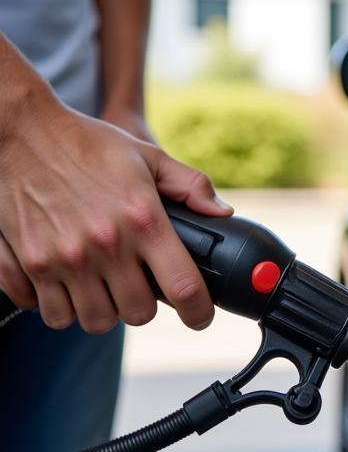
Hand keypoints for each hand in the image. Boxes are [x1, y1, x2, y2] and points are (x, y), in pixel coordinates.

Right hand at [0, 87, 231, 332]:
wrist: (17, 130)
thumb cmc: (85, 143)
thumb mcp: (146, 156)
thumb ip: (190, 185)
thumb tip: (222, 213)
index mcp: (142, 220)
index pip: (183, 288)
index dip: (199, 312)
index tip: (199, 316)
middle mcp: (104, 245)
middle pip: (138, 314)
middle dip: (144, 306)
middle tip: (138, 288)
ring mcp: (62, 258)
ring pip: (94, 321)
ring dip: (103, 310)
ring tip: (102, 288)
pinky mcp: (27, 263)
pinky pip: (48, 312)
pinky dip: (59, 306)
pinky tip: (65, 285)